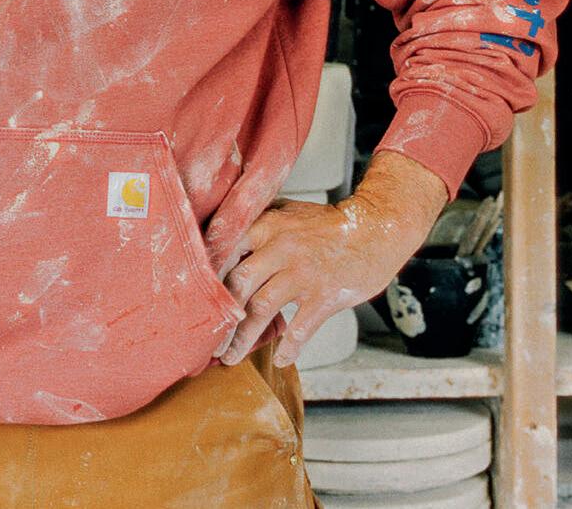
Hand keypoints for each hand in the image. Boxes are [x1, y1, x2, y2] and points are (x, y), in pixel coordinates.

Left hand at [214, 150, 447, 367]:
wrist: (376, 228)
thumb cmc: (329, 224)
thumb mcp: (290, 212)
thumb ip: (260, 223)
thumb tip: (224, 238)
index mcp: (267, 227)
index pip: (226, 253)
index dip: (207, 282)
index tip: (195, 304)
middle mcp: (281, 249)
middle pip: (238, 286)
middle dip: (221, 318)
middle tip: (210, 341)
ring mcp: (303, 273)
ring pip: (262, 310)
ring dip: (243, 339)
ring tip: (231, 357)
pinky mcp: (325, 295)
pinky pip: (299, 328)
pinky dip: (288, 348)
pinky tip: (282, 360)